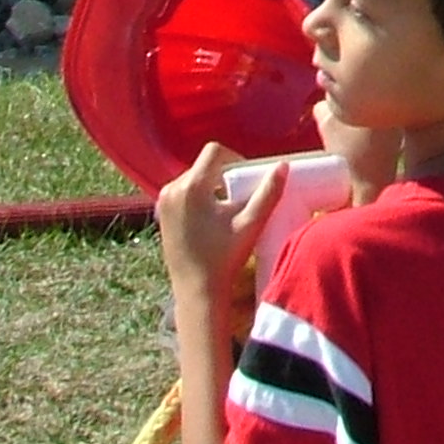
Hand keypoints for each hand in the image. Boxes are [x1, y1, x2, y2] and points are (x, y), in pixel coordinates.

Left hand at [157, 142, 282, 337]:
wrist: (196, 291)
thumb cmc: (224, 258)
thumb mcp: (250, 223)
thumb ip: (268, 192)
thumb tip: (283, 166)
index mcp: (191, 187)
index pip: (214, 152)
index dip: (235, 158)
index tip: (247, 178)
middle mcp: (172, 190)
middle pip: (203, 166)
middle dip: (224, 175)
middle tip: (241, 195)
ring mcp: (163, 203)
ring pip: (192, 178)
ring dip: (211, 186)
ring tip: (227, 209)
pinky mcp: (160, 215)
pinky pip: (182, 192)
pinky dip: (198, 197)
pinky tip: (211, 218)